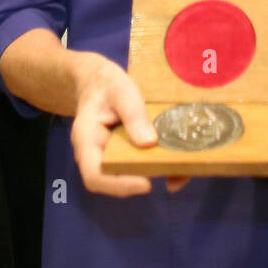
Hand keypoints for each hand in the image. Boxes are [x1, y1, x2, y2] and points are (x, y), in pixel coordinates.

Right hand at [69, 54, 187, 196]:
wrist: (99, 82)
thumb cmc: (106, 85)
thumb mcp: (121, 91)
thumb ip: (132, 114)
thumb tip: (149, 143)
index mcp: (87, 140)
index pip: (95, 176)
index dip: (119, 185)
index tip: (147, 184)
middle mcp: (96, 155)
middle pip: (114, 180)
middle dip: (143, 182)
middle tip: (172, 175)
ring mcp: (110, 157)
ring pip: (128, 176)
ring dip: (155, 175)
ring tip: (180, 171)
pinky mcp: (124, 154)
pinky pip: (138, 167)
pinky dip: (160, 169)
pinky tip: (179, 167)